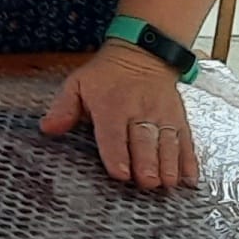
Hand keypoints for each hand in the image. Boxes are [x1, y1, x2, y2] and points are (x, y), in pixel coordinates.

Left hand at [40, 43, 197, 189]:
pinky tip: (190, 178)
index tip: (121, 174)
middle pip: (144, 141)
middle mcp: (140, 111)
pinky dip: (189, 160)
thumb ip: (63, 108)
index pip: (114, 134)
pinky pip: (185, 140)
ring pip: (168, 142)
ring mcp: (162, 115)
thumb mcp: (78, 84)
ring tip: (168, 184)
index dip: (117, 154)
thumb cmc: (106, 76)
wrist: (143, 53)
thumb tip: (48, 128)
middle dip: (147, 164)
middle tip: (148, 184)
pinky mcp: (179, 118)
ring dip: (169, 164)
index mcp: (111, 106)